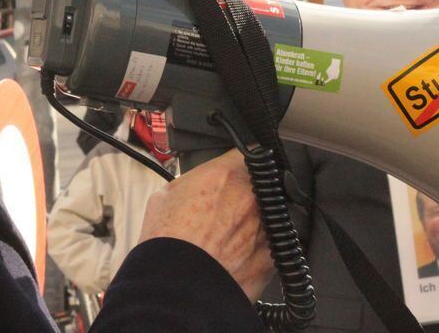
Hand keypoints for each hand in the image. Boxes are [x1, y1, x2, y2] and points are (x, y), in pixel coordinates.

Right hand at [137, 149, 273, 301]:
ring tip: (229, 236)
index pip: (248, 150)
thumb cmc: (167, 243)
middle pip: (260, 185)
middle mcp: (253, 198)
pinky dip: (259, 249)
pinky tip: (237, 256)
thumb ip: (192, 181)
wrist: (176, 288)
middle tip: (226, 208)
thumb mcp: (166, 195)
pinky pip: (271, 246)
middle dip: (247, 194)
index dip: (241, 159)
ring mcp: (266, 229)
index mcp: (227, 175)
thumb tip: (198, 183)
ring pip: (268, 216)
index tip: (239, 166)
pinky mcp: (272, 259)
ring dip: (255, 221)